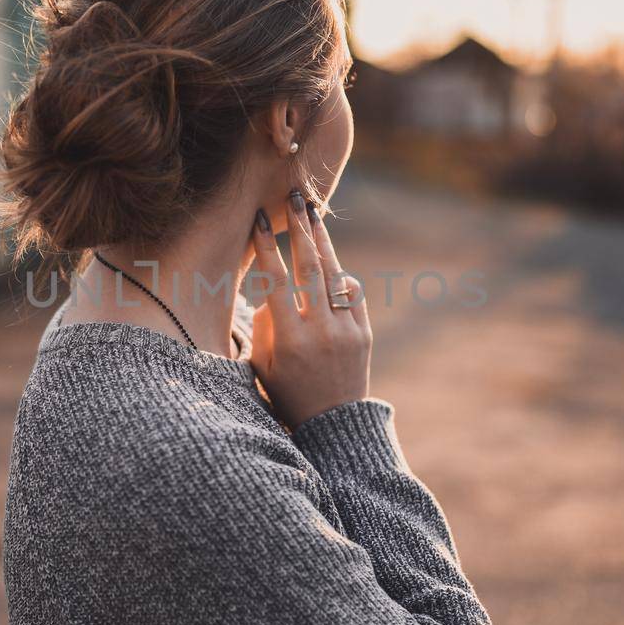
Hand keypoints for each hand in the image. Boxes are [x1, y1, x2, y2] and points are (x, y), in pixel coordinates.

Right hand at [248, 190, 371, 428]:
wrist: (334, 426)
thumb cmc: (289, 396)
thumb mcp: (264, 367)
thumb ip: (263, 327)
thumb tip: (268, 291)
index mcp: (291, 340)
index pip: (276, 282)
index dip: (266, 247)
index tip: (258, 219)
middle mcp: (321, 331)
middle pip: (310, 268)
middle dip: (300, 229)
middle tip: (294, 198)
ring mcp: (347, 331)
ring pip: (335, 275)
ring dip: (322, 242)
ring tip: (312, 215)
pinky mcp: (364, 334)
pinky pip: (354, 293)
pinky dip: (341, 275)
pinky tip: (329, 262)